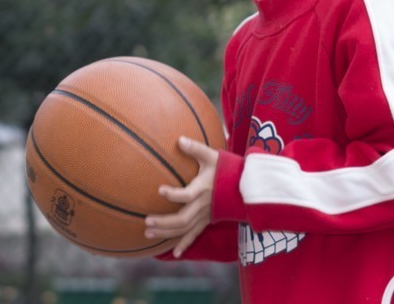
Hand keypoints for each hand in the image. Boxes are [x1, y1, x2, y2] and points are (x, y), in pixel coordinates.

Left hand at [144, 136, 218, 257]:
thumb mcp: (212, 155)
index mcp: (202, 189)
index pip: (186, 195)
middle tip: (146, 222)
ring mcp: (205, 215)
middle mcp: (203, 205)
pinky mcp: (208, 221)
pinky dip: (185, 244)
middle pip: (181, 219)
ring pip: (184, 229)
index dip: (173, 194)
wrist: (247, 185)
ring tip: (148, 234)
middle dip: (163, 222)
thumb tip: (179, 139)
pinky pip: (195, 234)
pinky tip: (175, 254)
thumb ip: (195, 148)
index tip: (159, 190)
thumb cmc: (227, 167)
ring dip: (167, 233)